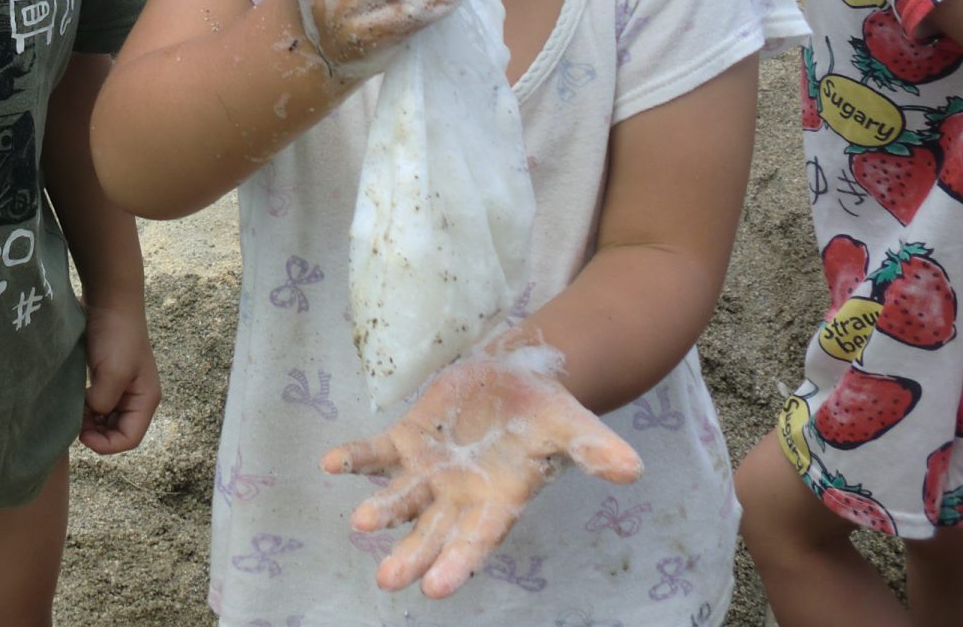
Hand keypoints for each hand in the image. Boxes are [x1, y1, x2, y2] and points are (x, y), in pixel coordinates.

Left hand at [78, 300, 159, 454]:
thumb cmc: (116, 335)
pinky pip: (98, 404)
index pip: (130, 438)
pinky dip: (86, 408)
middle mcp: (137, 396)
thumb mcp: (112, 372)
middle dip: (97, 433)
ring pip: (106, 420)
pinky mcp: (107, 377)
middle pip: (118, 432)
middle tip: (75, 422)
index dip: (106, 445)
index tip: (82, 436)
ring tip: (74, 410)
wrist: (109, 300)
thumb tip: (92, 412)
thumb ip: (104, 402)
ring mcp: (122, 387)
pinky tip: (74, 400)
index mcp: (146, 399)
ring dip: (90, 421)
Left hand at [321, 349, 642, 598]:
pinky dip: (355, 459)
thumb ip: (596, 450)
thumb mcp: (573, 426)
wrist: (517, 378)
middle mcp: (460, 495)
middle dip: (412, 555)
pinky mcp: (408, 439)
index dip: (457, 563)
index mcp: (499, 501)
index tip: (435, 587)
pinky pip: (377, 453)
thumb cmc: (548, 412)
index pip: (477, 540)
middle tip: (389, 579)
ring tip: (361, 522)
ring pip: (402, 497)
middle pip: (433, 532)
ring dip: (381, 510)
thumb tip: (633, 470)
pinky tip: (331, 463)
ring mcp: (430, 470)